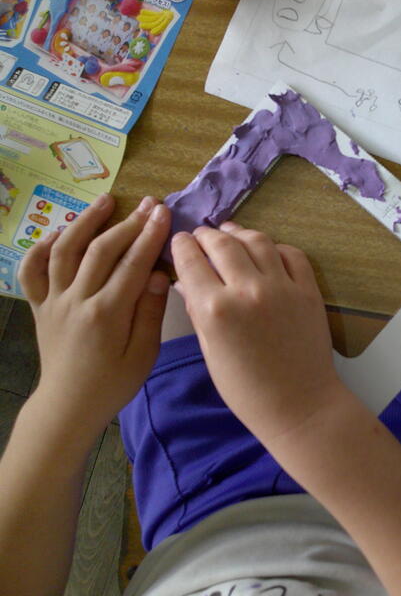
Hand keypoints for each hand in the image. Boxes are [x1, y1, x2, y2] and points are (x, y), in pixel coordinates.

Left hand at [18, 193, 171, 437]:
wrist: (69, 405)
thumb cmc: (113, 383)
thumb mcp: (143, 355)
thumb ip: (149, 313)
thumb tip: (156, 274)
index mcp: (107, 314)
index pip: (132, 265)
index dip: (149, 235)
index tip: (163, 212)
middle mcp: (77, 301)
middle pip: (100, 251)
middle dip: (127, 223)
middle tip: (148, 204)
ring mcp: (53, 301)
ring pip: (64, 251)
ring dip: (85, 222)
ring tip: (105, 201)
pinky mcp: (39, 306)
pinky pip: (32, 271)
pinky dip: (41, 247)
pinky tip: (58, 233)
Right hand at [171, 222, 350, 443]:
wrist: (299, 404)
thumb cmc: (246, 389)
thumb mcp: (210, 352)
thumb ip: (197, 311)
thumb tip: (184, 281)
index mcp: (215, 309)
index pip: (191, 260)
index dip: (182, 245)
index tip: (181, 241)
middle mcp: (247, 290)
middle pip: (223, 243)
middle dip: (207, 235)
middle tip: (203, 235)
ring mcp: (282, 287)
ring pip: (258, 240)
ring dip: (240, 233)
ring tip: (232, 234)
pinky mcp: (309, 290)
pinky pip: (292, 254)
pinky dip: (276, 247)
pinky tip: (267, 251)